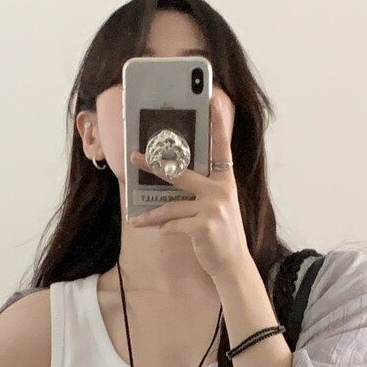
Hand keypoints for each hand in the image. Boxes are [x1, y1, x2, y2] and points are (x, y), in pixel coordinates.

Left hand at [127, 89, 250, 281]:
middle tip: (134, 156)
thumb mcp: (216, 207)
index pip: (221, 148)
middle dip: (154, 165)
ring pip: (171, 206)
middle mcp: (221, 190)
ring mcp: (213, 208)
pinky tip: (162, 234)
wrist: (233, 264)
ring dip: (150, 215)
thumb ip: (201, 191)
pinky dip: (165, 230)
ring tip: (134, 219)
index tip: (212, 102)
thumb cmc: (220, 234)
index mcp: (225, 181)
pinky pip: (173, 225)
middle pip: (181, 173)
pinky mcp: (203, 226)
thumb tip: (170, 180)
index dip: (217, 125)